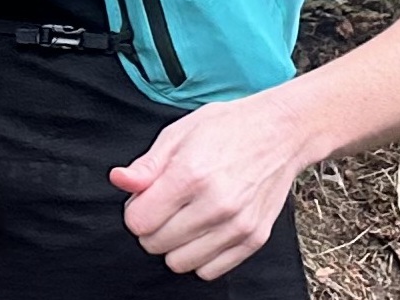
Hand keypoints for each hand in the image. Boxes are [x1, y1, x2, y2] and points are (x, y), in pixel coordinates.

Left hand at [109, 93, 311, 279]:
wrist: (280, 132)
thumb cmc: (229, 127)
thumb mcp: (179, 133)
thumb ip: (146, 165)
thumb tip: (119, 181)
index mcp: (190, 174)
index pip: (138, 222)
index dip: (136, 209)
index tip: (147, 198)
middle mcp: (215, 204)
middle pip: (155, 244)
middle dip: (153, 226)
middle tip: (169, 204)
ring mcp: (237, 225)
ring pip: (179, 263)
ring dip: (175, 244)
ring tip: (188, 217)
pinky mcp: (253, 238)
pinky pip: (209, 271)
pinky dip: (201, 255)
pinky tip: (206, 230)